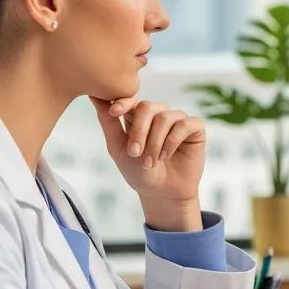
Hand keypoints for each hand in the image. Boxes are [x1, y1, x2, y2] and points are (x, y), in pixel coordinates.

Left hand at [90, 96, 205, 229]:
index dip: (123, 102)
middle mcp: (159, 114)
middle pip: (147, 107)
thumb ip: (108, 122)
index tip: (114, 112)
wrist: (162, 193)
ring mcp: (177, 119)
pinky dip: (172, 141)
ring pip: (165, 117)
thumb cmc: (139, 172)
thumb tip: (93, 95)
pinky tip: (166, 156)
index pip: (131, 99)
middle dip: (139, 131)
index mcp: (138, 116)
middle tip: (135, 153)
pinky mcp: (195, 128)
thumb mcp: (118, 148)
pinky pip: (184, 124)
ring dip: (155, 142)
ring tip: (151, 162)